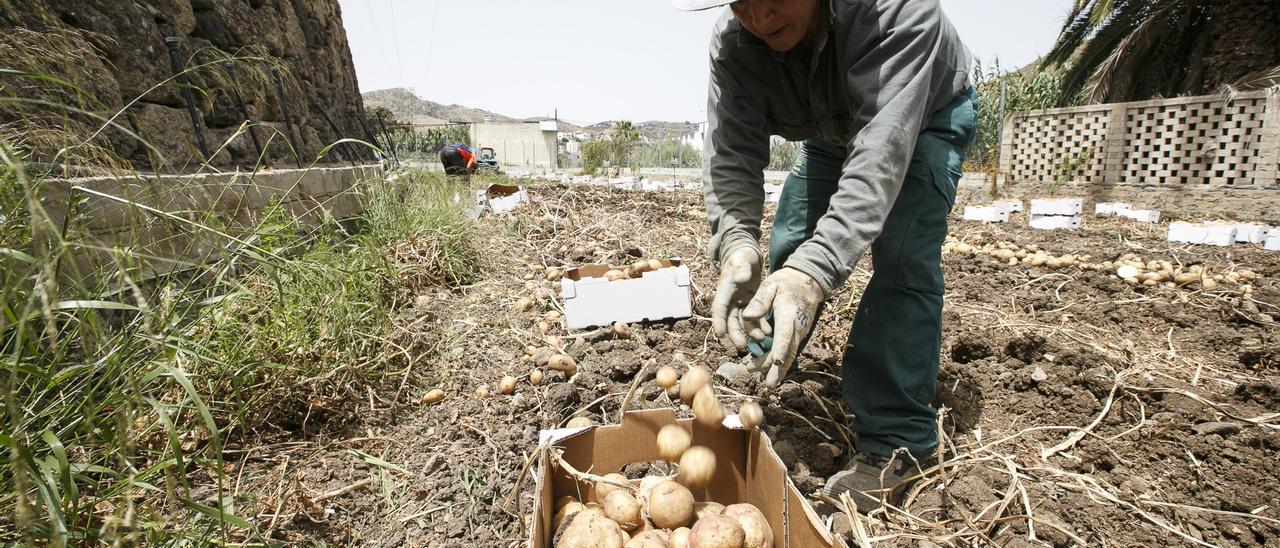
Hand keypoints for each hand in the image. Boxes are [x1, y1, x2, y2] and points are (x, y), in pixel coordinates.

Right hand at [710, 246, 762, 351]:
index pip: (718, 308)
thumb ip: (741, 269)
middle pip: (729, 320)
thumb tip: (739, 279)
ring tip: (759, 340)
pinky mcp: (750, 304)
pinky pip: (753, 318)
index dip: (718, 322)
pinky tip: (767, 332)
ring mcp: (739, 303)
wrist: (748, 256)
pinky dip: (759, 325)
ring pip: (741, 322)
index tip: (720, 335)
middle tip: (741, 346)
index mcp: (724, 289)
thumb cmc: (743, 256)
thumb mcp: (742, 259)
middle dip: (734, 334)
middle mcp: (730, 299)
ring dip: (748, 332)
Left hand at [742, 267, 824, 387]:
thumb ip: (759, 300)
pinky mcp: (797, 335)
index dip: (781, 347)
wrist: (808, 282)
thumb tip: (747, 316)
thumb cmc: (786, 283)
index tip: (777, 361)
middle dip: (779, 369)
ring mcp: (799, 332)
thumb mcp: (771, 284)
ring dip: (777, 368)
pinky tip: (770, 372)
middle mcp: (797, 326)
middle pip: (789, 350)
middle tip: (768, 385)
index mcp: (788, 313)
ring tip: (763, 380)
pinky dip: (781, 363)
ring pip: (789, 354)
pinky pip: (789, 351)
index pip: (785, 333)